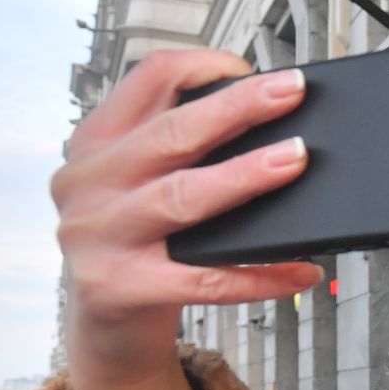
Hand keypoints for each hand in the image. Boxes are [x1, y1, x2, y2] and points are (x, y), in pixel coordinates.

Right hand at [54, 49, 321, 378]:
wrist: (105, 322)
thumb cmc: (137, 240)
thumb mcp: (136, 181)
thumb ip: (176, 148)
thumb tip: (267, 122)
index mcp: (96, 143)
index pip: (145, 81)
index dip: (202, 66)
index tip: (254, 71)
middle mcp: (88, 183)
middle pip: (171, 134)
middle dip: (238, 109)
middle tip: (291, 95)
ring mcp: (98, 236)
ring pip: (183, 198)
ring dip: (245, 176)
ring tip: (296, 161)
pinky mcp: (119, 287)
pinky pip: (204, 279)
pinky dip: (259, 275)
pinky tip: (300, 269)